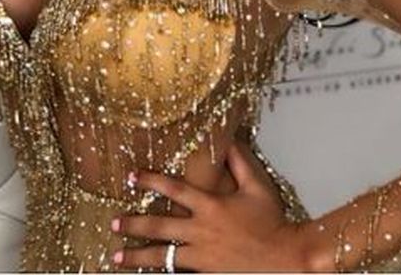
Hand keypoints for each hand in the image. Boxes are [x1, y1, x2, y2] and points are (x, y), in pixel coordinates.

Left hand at [110, 141, 311, 272]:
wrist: (286, 258)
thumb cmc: (273, 221)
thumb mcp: (257, 185)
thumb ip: (238, 161)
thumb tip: (226, 139)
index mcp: (210, 206)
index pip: (173, 188)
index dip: (150, 180)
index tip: (131, 176)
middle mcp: (201, 231)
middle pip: (159, 226)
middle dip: (133, 224)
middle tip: (114, 223)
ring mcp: (202, 256)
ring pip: (163, 256)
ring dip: (138, 255)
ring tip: (117, 256)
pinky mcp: (208, 273)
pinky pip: (179, 274)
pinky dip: (163, 273)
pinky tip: (148, 274)